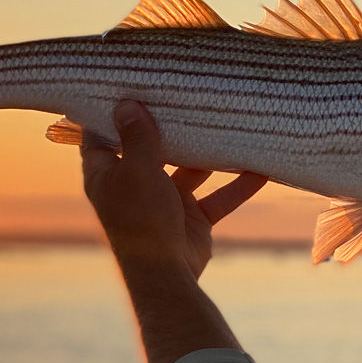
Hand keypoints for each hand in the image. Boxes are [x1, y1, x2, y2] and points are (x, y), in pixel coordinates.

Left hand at [81, 101, 267, 278]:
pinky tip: (260, 170)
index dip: (108, 115)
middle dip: (168, 128)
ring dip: (209, 155)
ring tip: (228, 126)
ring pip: (189, 171)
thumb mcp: (138, 170)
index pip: (100, 138)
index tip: (124, 89)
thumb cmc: (142, 218)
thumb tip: (127, 104)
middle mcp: (133, 186)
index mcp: (107, 175)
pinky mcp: (191, 218)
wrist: (167, 274)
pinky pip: (216, 197)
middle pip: (150, 150)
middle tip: (185, 97)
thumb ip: (138, 137)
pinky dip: (236, 186)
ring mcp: (164, 202)